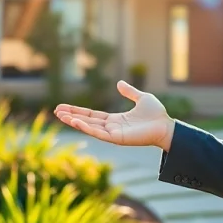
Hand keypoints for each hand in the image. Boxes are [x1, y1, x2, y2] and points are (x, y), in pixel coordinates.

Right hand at [53, 80, 175, 150]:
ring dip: (75, 122)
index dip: (78, 111)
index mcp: (115, 119)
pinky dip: (86, 128)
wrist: (166, 125)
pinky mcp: (117, 138)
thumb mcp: (141, 98)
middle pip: (87, 121)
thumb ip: (129, 92)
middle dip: (72, 116)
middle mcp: (111, 127)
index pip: (92, 115)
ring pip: (90, 127)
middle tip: (56, 111)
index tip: (64, 107)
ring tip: (61, 115)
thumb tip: (119, 83)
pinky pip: (98, 133)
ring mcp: (113, 134)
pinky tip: (76, 122)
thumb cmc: (156, 115)